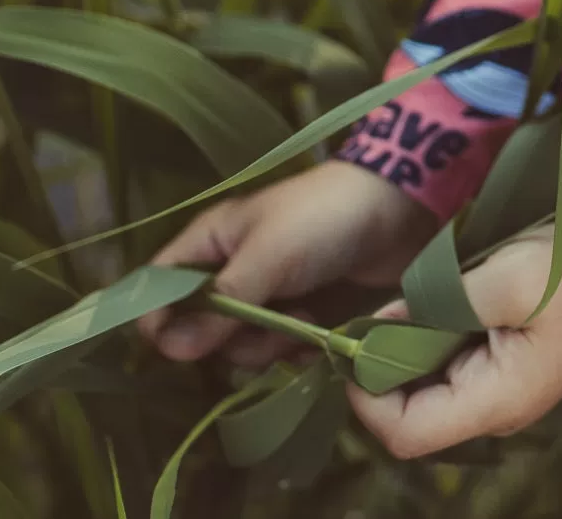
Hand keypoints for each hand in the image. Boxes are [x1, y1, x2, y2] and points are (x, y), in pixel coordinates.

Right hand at [137, 161, 435, 364]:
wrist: (401, 209)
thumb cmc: (323, 220)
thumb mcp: (267, 256)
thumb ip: (221, 304)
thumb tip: (169, 350)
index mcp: (211, 243)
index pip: (160, 290)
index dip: (162, 321)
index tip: (185, 346)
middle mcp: (233, 271)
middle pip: (199, 330)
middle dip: (229, 340)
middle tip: (268, 326)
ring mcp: (269, 294)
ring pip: (241, 345)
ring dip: (267, 347)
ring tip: (303, 324)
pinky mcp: (304, 313)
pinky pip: (280, 350)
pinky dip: (294, 352)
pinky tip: (316, 341)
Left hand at [350, 215, 561, 458]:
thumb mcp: (505, 279)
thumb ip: (437, 303)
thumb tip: (380, 321)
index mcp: (494, 400)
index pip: (406, 432)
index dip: (367, 398)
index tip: (355, 347)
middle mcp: (494, 409)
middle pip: (412, 415)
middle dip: (382, 371)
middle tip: (370, 319)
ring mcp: (501, 392)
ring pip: (428, 391)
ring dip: (406, 354)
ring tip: (400, 307)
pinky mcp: (506, 369)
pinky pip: (450, 369)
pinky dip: (429, 343)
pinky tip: (428, 307)